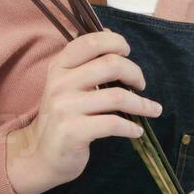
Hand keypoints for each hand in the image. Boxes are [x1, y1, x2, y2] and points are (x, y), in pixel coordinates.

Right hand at [5, 30, 160, 193]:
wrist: (41, 156)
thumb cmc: (63, 117)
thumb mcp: (66, 85)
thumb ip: (85, 63)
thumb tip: (113, 37)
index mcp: (59, 66)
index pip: (90, 42)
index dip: (115, 41)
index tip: (128, 52)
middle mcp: (60, 83)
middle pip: (110, 65)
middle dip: (135, 73)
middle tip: (141, 84)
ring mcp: (65, 108)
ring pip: (117, 96)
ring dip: (142, 103)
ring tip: (153, 110)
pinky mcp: (73, 131)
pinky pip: (113, 123)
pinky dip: (131, 127)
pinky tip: (137, 130)